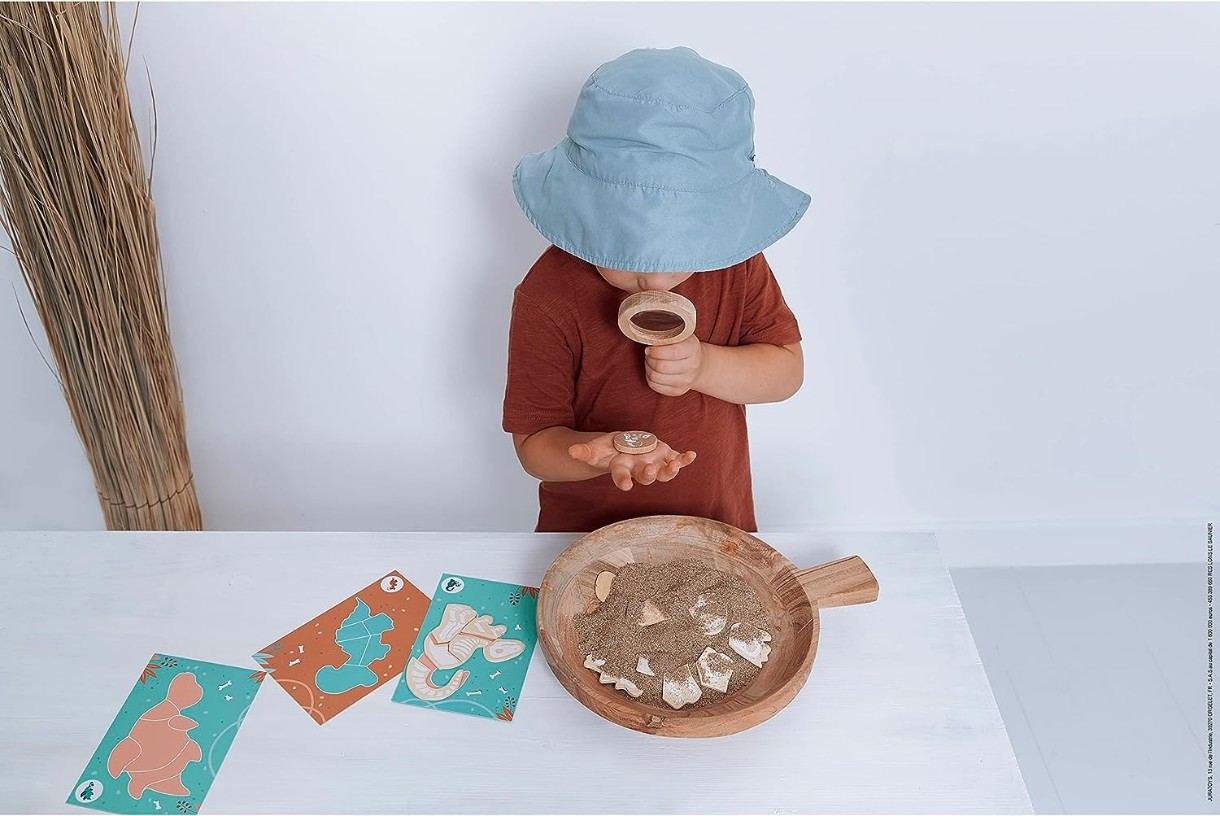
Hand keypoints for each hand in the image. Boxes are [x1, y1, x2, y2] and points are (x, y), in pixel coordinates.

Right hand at [568, 433, 696, 490]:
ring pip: (664, 473)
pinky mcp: (665, 457)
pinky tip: (692, 455)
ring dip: (671, 470)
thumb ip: (585, 451)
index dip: (623, 481)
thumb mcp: (596, 449)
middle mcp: (639, 470)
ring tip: (675, 464)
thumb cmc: (609, 451)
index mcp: (622, 469)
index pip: (622, 477)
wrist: (624, 449)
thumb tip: (570, 451)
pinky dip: (685, 460)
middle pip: (646, 477)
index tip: (625, 486)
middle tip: (650, 469)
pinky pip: (677, 460)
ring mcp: (654, 465)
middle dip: (648, 475)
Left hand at [644, 335, 703, 396]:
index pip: (672, 352)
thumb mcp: (680, 336)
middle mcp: (692, 366)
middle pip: (661, 366)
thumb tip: (647, 337)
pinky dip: (650, 378)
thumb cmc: (684, 347)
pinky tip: (653, 371)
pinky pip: (655, 386)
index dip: (656, 351)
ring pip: (656, 377)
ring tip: (650, 362)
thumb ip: (667, 334)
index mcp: (692, 349)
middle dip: (650, 359)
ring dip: (648, 368)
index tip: (649, 348)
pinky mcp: (678, 391)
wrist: (699, 365)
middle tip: (648, 354)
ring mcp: (686, 381)